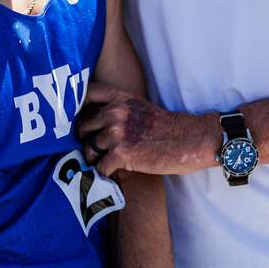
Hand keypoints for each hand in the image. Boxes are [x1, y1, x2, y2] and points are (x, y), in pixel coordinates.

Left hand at [76, 83, 213, 176]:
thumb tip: (96, 123)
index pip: (87, 94)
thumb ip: (118, 109)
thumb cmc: (167, 127)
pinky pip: (100, 167)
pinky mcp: (121, 153)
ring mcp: (117, 133)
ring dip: (95, 159)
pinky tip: (115, 173)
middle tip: (94, 149)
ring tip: (105, 164)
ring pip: (89, 150)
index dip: (78, 107)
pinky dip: (106, 173)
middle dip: (87, 139)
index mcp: (120, 98)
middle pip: (83, 127)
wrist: (190, 141)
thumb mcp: (140, 107)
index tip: (78, 119)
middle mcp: (115, 112)